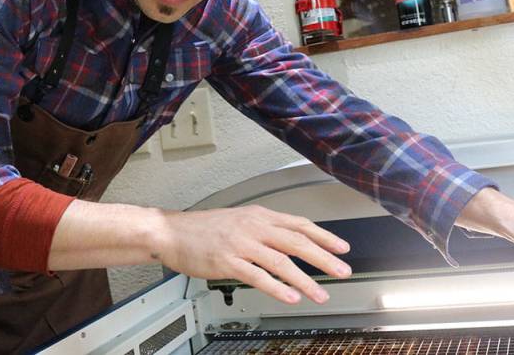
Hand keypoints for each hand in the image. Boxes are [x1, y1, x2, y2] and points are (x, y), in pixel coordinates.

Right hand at [152, 205, 351, 304]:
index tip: (342, 247)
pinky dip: (278, 289)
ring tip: (321, 293)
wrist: (171, 232)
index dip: (324, 236)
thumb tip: (291, 242)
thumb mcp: (240, 220)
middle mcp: (254, 227)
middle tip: (343, 271)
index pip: (299, 224)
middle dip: (324, 258)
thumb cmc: (203, 229)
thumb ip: (265, 229)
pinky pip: (258, 276)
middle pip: (297, 242)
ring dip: (305, 279)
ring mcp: (241, 244)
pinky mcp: (228, 261)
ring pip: (282, 262)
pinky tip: (291, 297)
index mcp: (259, 216)